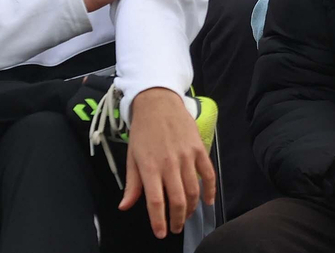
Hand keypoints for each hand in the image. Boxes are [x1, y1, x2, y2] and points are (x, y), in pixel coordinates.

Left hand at [118, 88, 216, 237]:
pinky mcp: (199, 149)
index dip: (159, 221)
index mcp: (150, 167)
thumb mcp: (132, 157)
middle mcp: (169, 164)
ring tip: (185, 216)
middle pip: (177, 200)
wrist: (158, 102)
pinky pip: (208, 174)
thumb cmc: (143, 131)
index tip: (161, 233)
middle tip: (174, 228)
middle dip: (177, 220)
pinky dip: (210, 190)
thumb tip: (125, 206)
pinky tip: (207, 202)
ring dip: (190, 208)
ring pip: (193, 190)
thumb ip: (132, 184)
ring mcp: (186, 156)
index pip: (155, 201)